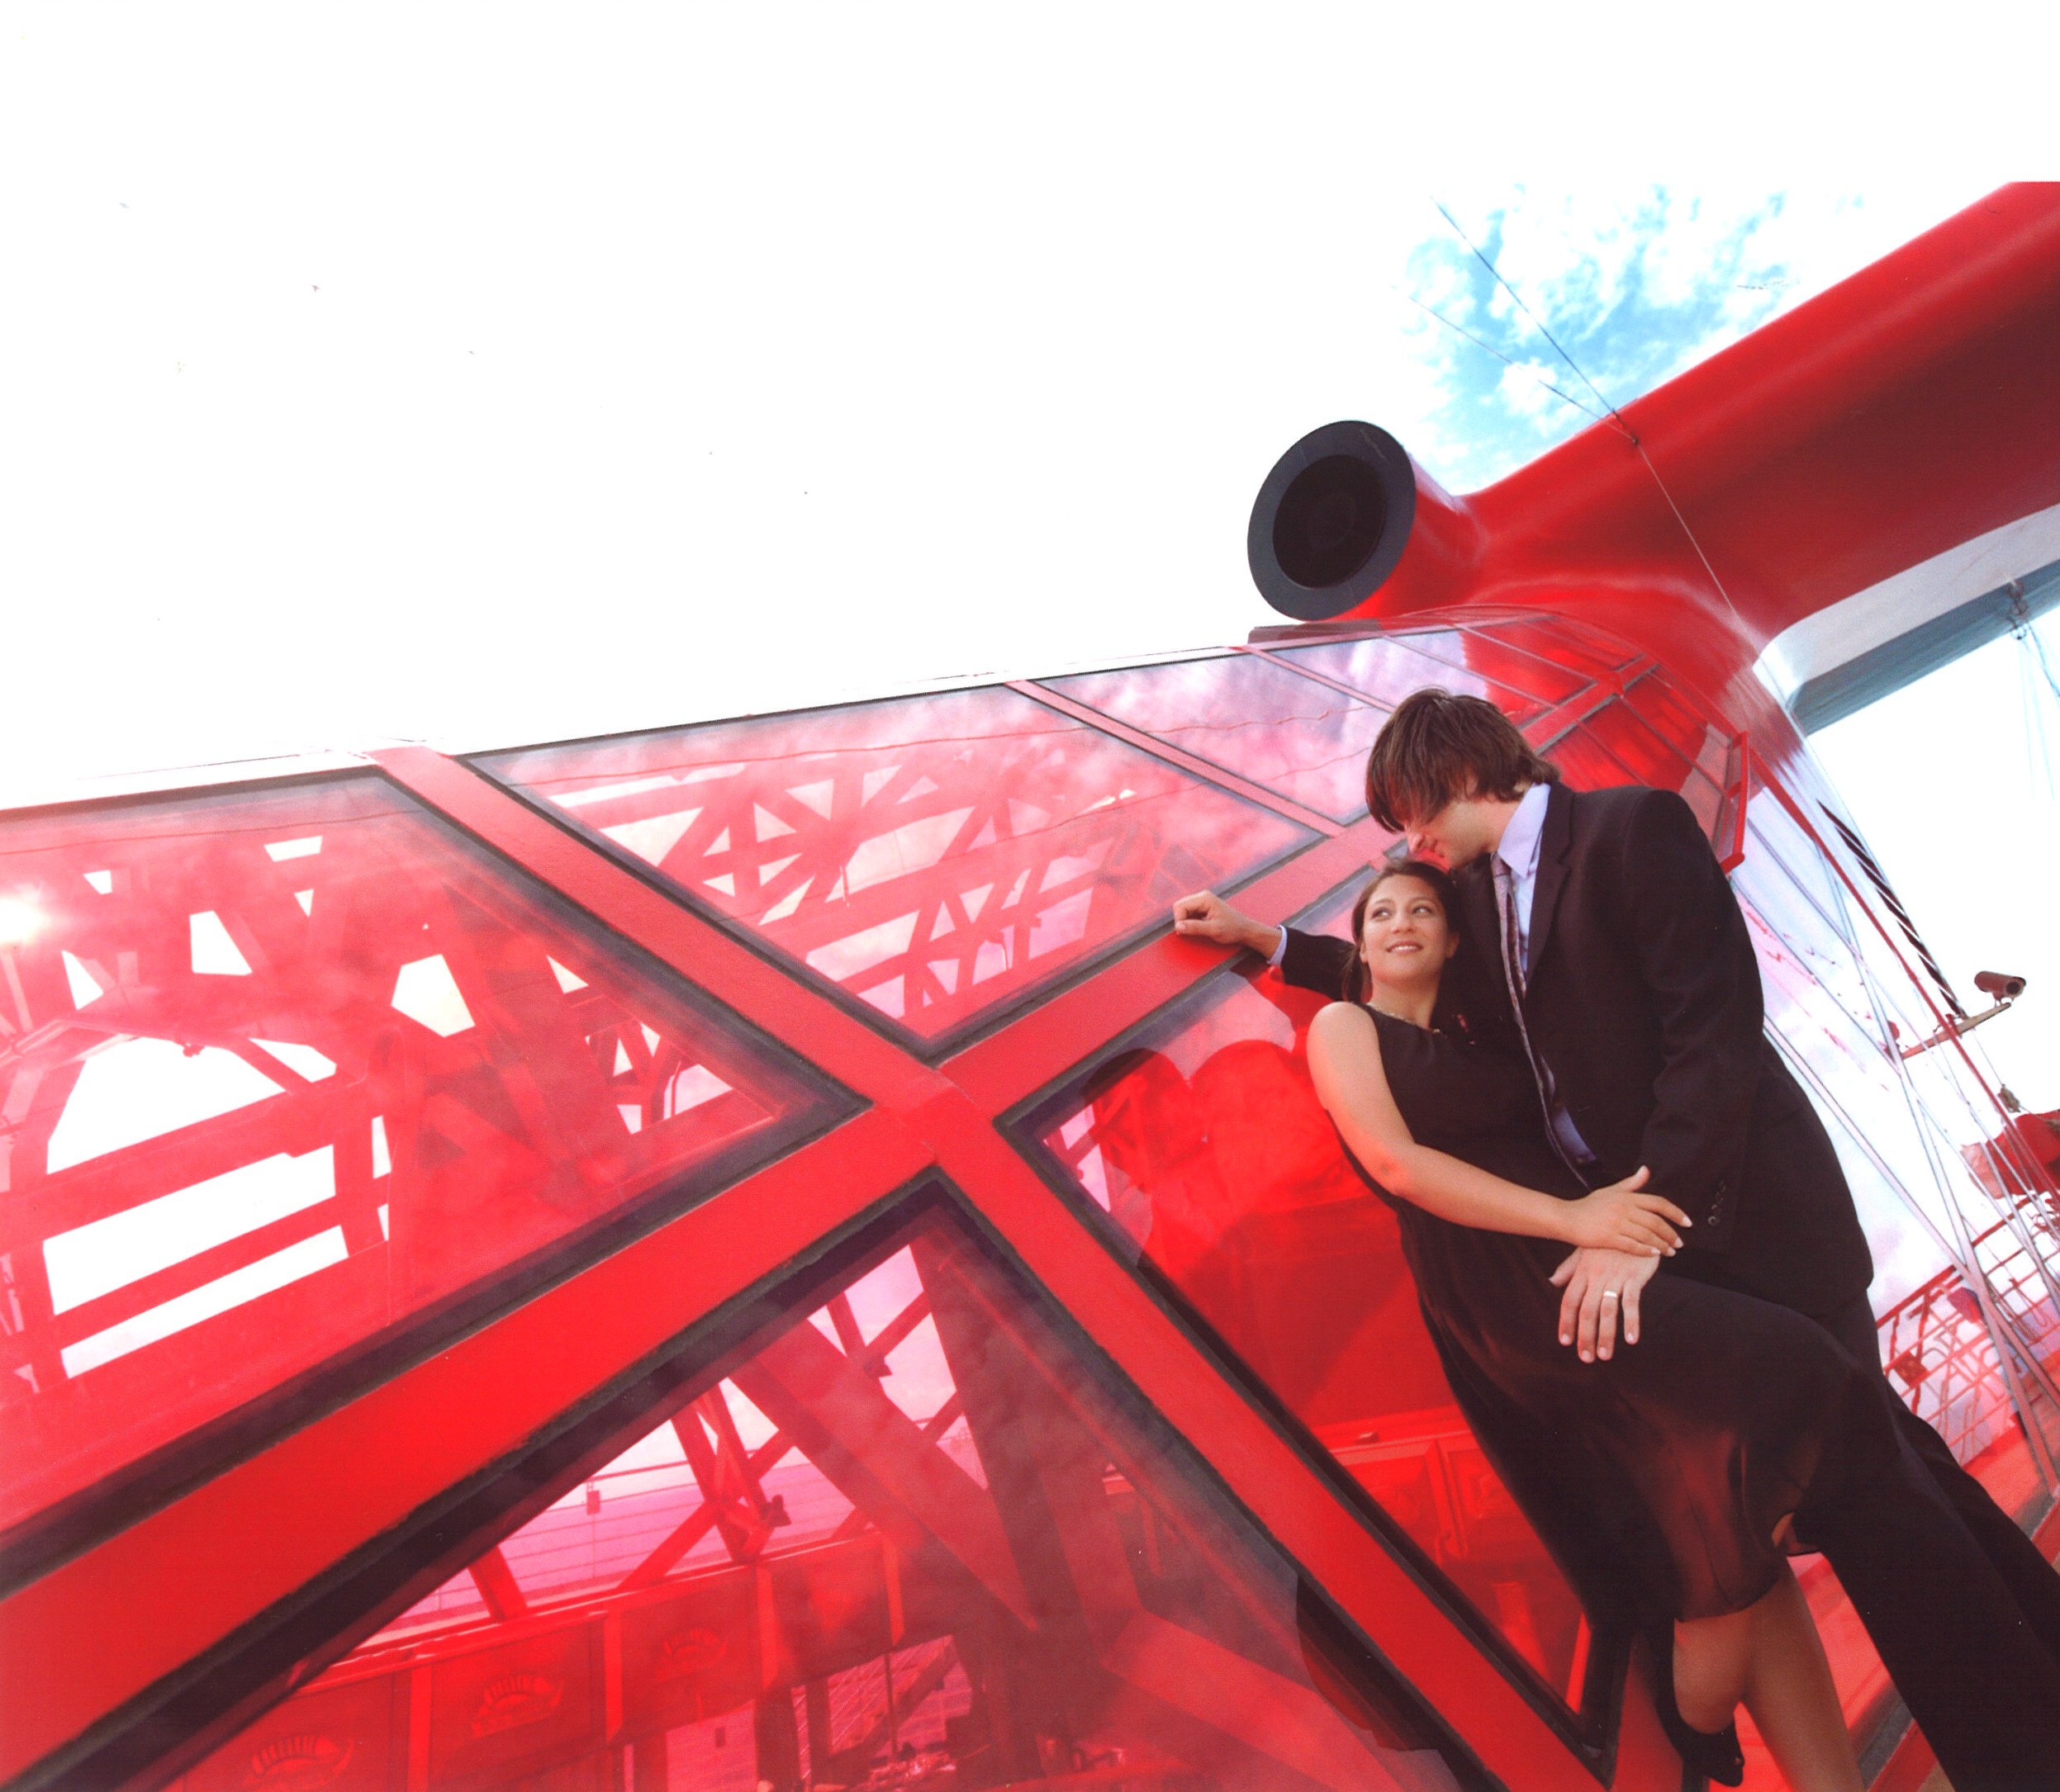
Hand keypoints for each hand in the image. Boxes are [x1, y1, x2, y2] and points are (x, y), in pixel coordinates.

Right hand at [1172, 890, 1279, 956]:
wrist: (1244, 929)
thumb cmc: (1232, 929)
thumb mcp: (1213, 930)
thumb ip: (1195, 927)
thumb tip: (1178, 926)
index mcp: (1205, 898)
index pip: (1180, 906)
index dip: (1179, 920)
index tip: (1186, 932)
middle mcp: (1202, 896)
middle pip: (1180, 906)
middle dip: (1182, 920)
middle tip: (1190, 932)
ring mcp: (1202, 900)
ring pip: (1183, 909)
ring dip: (1186, 921)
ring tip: (1199, 929)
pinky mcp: (1203, 906)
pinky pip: (1189, 912)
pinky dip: (1190, 921)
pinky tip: (1200, 926)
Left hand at [1550, 1247, 1660, 1361]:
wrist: (1633, 1223)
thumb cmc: (1608, 1242)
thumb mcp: (1585, 1252)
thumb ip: (1569, 1269)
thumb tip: (1551, 1282)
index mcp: (1582, 1272)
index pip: (1569, 1301)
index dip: (1566, 1322)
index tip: (1565, 1341)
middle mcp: (1596, 1277)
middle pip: (1586, 1310)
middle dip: (1585, 1336)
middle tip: (1585, 1358)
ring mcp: (1615, 1277)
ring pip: (1607, 1310)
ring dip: (1606, 1334)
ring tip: (1604, 1355)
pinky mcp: (1634, 1277)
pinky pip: (1632, 1302)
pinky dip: (1632, 1321)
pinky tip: (1631, 1339)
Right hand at [1561, 1167, 1689, 1256]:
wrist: (1566, 1218)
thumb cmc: (1588, 1206)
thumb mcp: (1610, 1191)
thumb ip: (1631, 1184)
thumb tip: (1646, 1170)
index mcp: (1626, 1197)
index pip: (1658, 1203)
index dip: (1675, 1213)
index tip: (1687, 1222)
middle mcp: (1623, 1208)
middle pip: (1656, 1221)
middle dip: (1671, 1233)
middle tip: (1679, 1243)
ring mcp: (1616, 1223)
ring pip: (1647, 1235)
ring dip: (1662, 1245)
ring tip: (1669, 1251)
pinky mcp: (1608, 1238)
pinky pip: (1633, 1246)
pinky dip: (1646, 1251)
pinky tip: (1654, 1254)